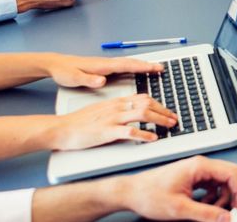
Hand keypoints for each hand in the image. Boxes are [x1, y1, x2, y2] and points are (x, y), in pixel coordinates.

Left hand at [43, 54, 163, 88]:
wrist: (55, 64)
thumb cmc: (64, 71)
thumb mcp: (74, 78)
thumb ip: (89, 79)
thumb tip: (102, 80)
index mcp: (102, 66)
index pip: (127, 65)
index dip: (142, 67)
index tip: (156, 68)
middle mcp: (106, 63)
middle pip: (131, 63)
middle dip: (147, 65)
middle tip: (161, 68)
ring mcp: (105, 65)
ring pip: (127, 64)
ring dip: (141, 66)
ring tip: (153, 69)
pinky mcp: (103, 68)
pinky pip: (122, 67)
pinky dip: (133, 68)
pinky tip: (135, 72)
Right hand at [49, 93, 177, 149]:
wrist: (62, 129)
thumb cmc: (80, 122)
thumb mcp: (102, 110)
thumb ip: (118, 110)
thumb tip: (133, 112)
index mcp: (116, 102)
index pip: (143, 98)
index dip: (159, 103)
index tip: (168, 110)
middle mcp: (116, 107)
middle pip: (147, 103)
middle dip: (164, 110)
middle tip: (175, 119)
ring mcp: (112, 118)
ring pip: (142, 113)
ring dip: (160, 119)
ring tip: (170, 126)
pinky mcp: (107, 131)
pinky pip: (130, 131)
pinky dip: (144, 134)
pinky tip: (152, 138)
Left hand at [111, 156, 236, 221]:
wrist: (130, 193)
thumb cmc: (149, 194)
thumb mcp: (180, 208)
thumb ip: (206, 213)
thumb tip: (226, 217)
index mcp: (199, 166)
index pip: (233, 173)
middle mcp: (199, 166)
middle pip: (230, 177)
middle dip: (233, 196)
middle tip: (232, 213)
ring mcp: (196, 171)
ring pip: (221, 183)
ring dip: (222, 199)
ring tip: (212, 212)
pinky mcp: (191, 178)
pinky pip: (211, 186)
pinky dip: (213, 198)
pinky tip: (204, 207)